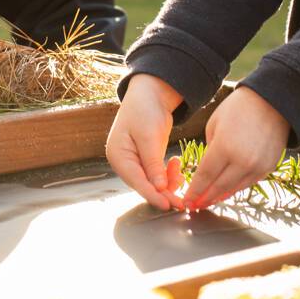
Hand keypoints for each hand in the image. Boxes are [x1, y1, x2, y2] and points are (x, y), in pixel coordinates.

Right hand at [106, 74, 186, 209]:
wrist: (150, 93)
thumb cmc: (144, 109)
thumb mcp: (149, 135)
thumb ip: (152, 163)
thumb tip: (158, 187)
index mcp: (118, 155)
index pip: (136, 181)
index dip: (152, 195)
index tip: (167, 204)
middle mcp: (124, 162)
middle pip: (144, 185)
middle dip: (163, 192)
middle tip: (181, 201)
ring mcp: (134, 162)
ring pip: (152, 183)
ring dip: (167, 183)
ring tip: (179, 171)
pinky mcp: (146, 160)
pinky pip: (157, 176)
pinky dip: (168, 175)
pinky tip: (175, 165)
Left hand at [181, 87, 288, 210]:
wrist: (273, 102)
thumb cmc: (239, 108)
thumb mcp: (214, 124)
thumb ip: (209, 150)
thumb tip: (207, 170)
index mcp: (224, 147)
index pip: (205, 176)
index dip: (194, 191)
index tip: (186, 200)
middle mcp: (242, 161)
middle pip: (218, 188)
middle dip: (204, 199)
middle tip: (193, 206)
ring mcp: (257, 167)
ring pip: (233, 189)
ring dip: (218, 197)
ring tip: (207, 202)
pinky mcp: (268, 168)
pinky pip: (247, 184)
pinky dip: (234, 189)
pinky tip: (224, 192)